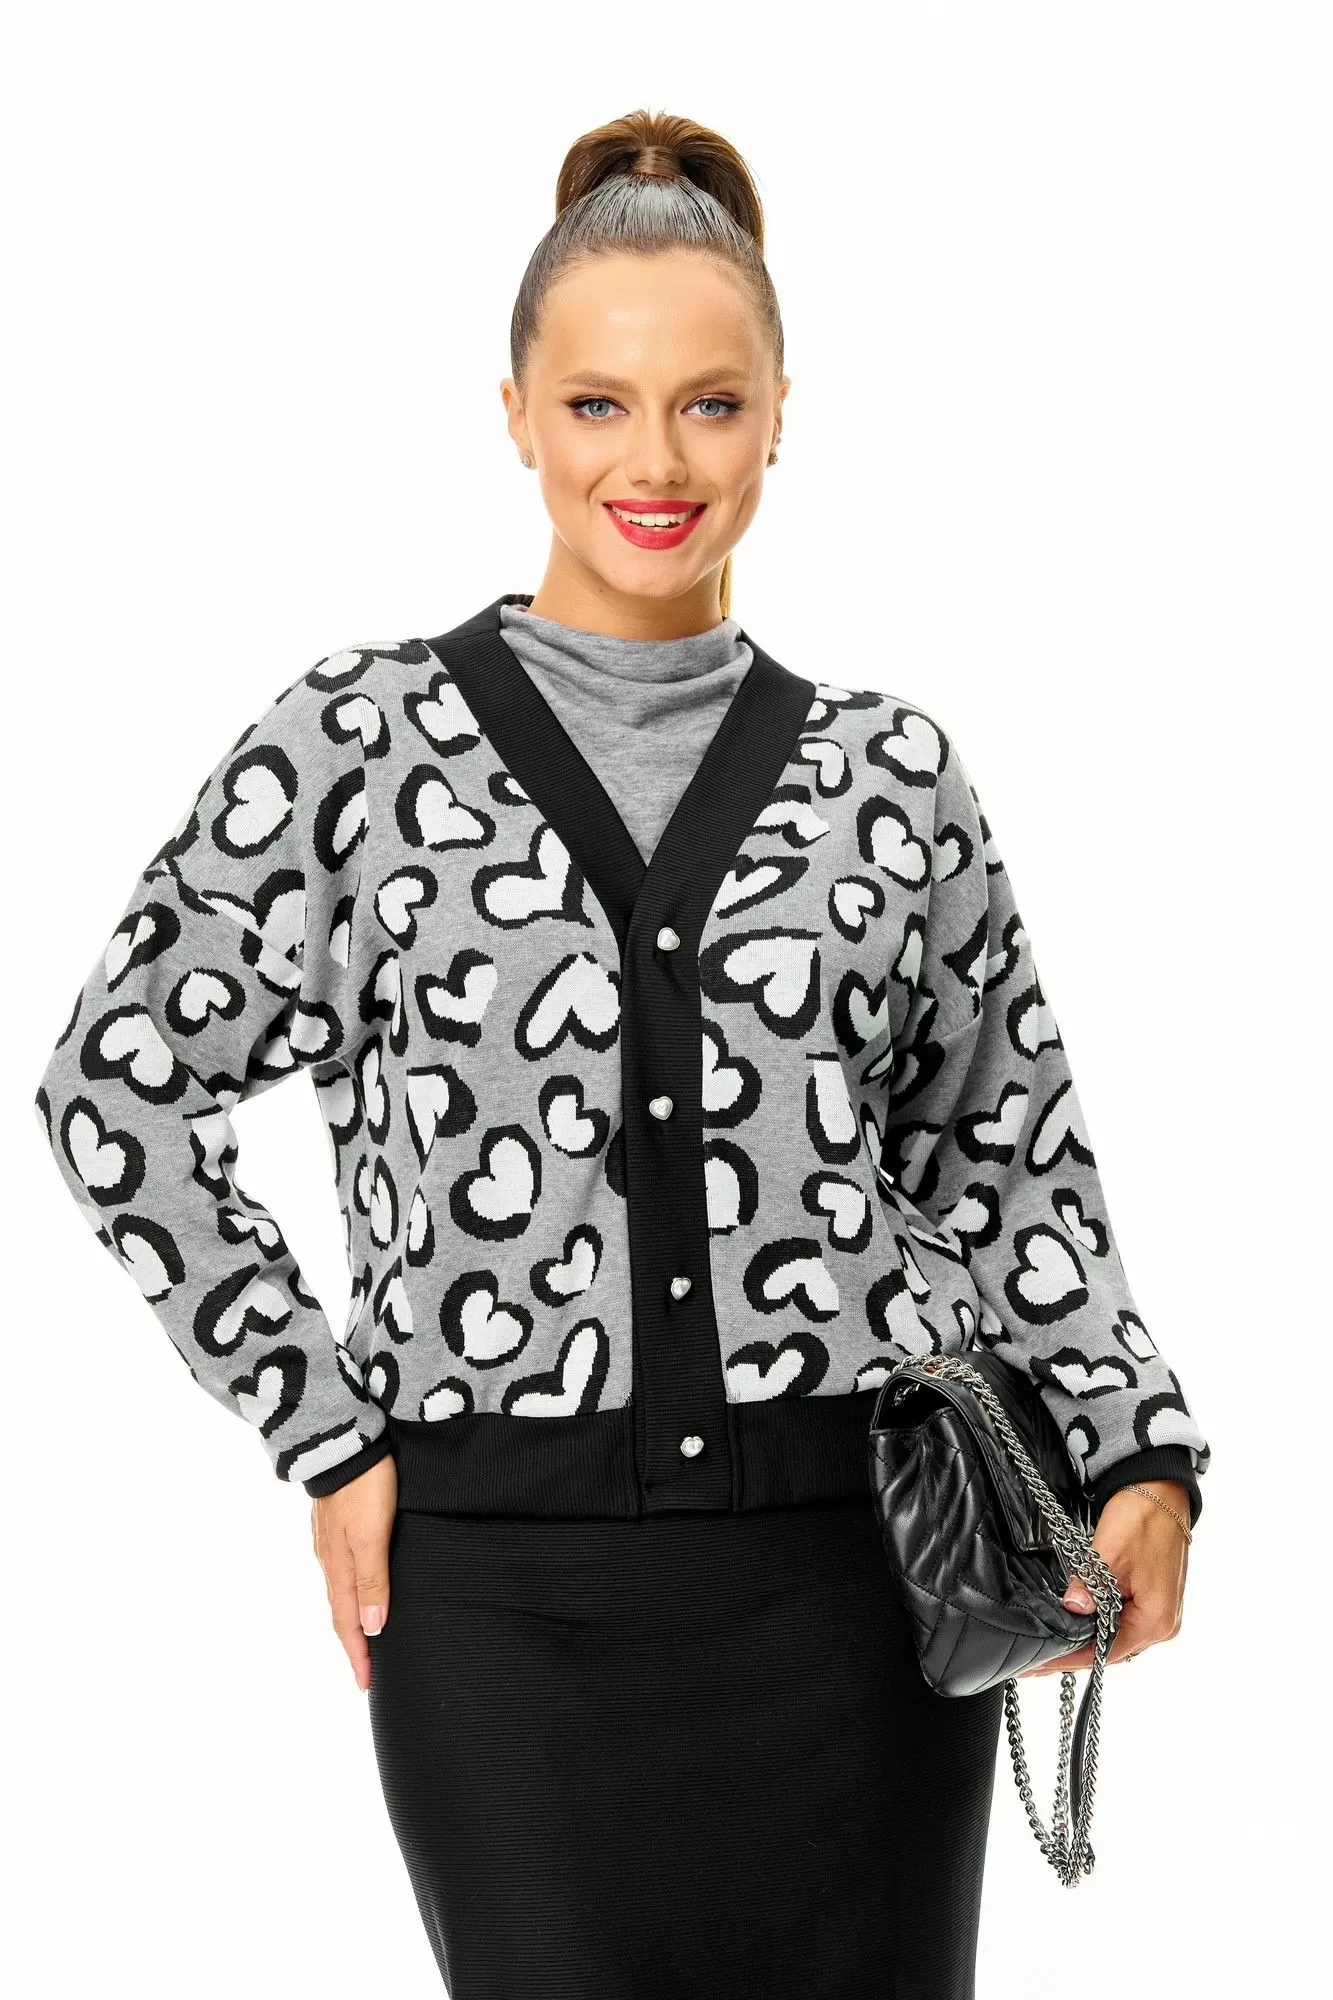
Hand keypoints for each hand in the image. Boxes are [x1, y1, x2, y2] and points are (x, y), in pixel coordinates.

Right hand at [310, 1452, 397, 1690]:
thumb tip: (372, 1629)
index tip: (367, 1685)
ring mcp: (330, 1540)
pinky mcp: (336, 1522)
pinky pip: (343, 1567)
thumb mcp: (371, 1536)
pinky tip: (361, 1585)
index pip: (348, 1624)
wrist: (344, 1438)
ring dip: (352, 1616)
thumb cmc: (364, 1486)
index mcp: (339, 1568)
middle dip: (354, 1642)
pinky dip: (351, 1588)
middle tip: (368, 1670)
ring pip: (341, 1589)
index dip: (358, 1655)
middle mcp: (330, 1559)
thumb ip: (372, 1581)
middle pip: (341, 1611)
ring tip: (366, 1635)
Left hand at [1016, 1480, 1190, 1677]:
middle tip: (1039, 1660)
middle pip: (1112, 1650)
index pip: (1105, 1653)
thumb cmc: (1142, 1518)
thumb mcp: (1109, 1553)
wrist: (1161, 1490)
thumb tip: (1074, 1611)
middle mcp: (1162, 1624)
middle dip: (1076, 1654)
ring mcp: (1161, 1613)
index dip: (1070, 1659)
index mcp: (1155, 1620)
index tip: (1040, 1666)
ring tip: (1054, 1647)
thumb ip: (1090, 1586)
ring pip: (1117, 1638)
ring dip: (1088, 1641)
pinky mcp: (1154, 1599)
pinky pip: (1124, 1623)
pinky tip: (1080, 1626)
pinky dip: (1101, 1626)